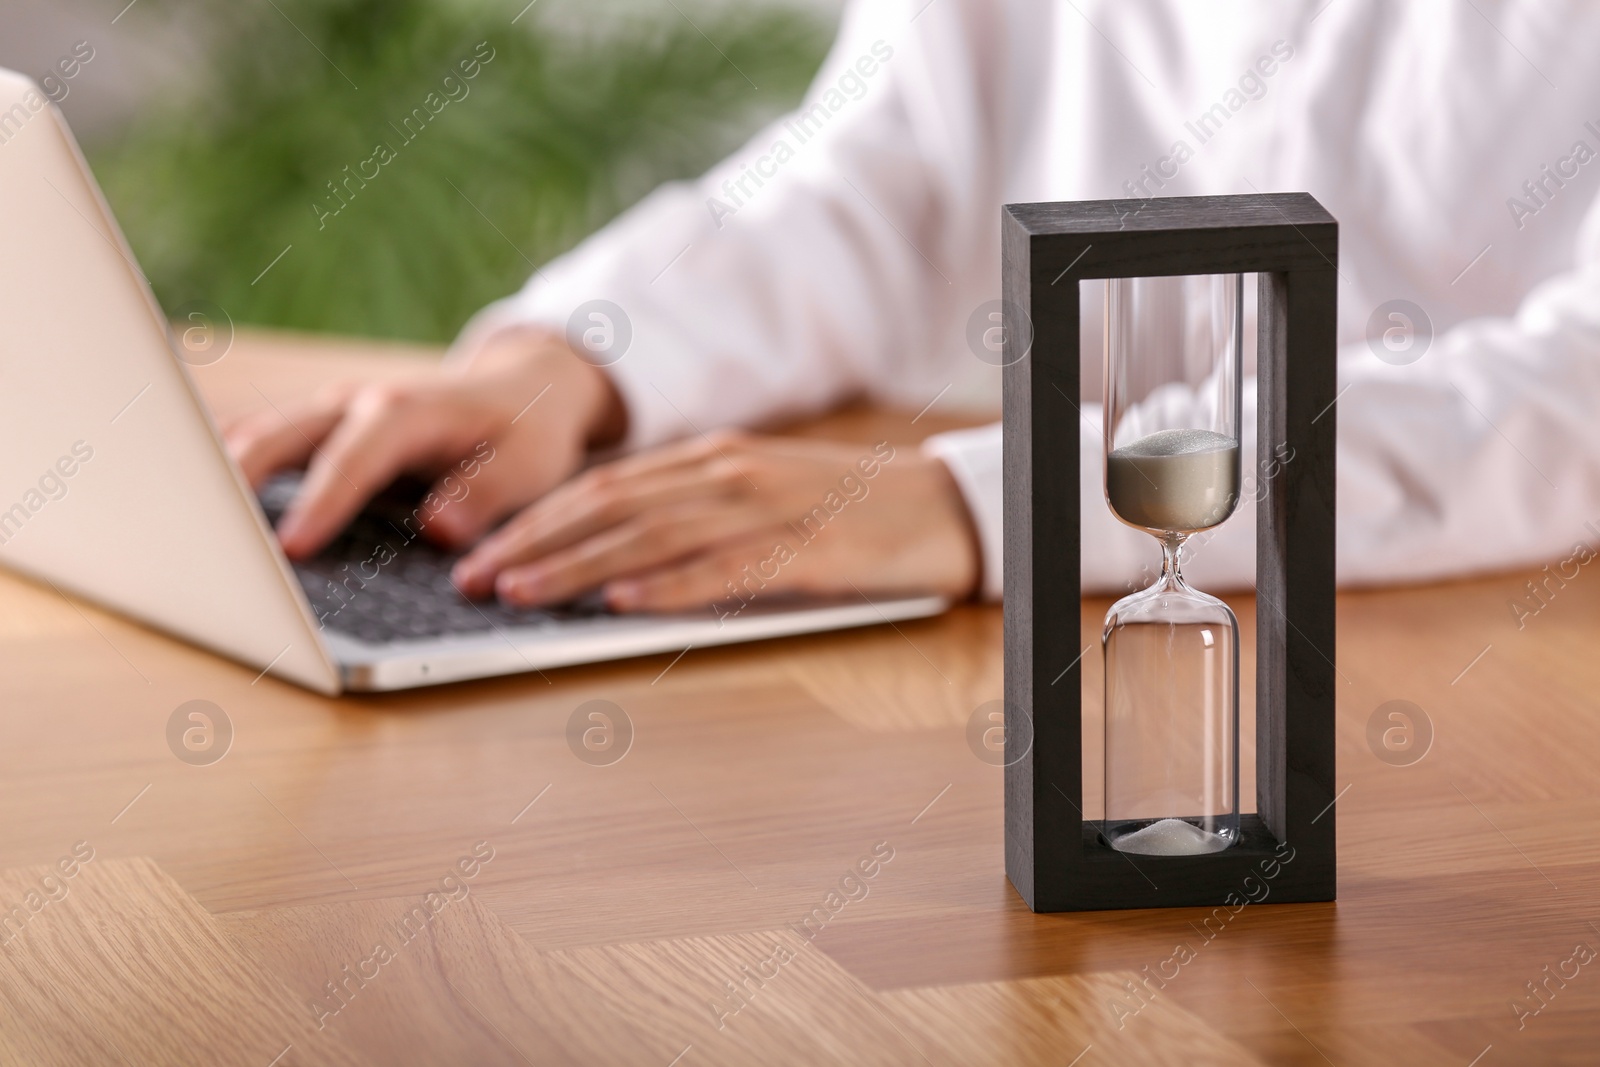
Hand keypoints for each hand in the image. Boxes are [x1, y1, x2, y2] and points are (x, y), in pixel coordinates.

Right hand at [225, 328, 623, 559]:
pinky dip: (229, 474)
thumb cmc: (527, 435)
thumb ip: (488, 494)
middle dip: (238, 481)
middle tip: (203, 537)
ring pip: (260, 439)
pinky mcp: (319, 435)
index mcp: (409, 411)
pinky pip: (263, 448)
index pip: (355, 457)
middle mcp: (358, 406)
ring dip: (220, 478)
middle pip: (282, 437)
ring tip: (181, 528)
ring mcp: (331, 417)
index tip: (291, 548)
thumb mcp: (531, 465)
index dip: (322, 502)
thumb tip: (439, 527)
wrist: (522, 394)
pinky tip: (194, 510)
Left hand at [450, 431, 980, 612]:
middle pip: (611, 507)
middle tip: (472, 582)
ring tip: (520, 594)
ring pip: (653, 535)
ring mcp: (767, 507)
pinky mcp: (808, 549)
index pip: (603, 487)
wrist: (948, 506)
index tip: (479, 556)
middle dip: (533, 545)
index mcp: (712, 460)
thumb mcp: (760, 498)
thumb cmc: (849, 513)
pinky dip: (671, 586)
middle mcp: (728, 473)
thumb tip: (613, 556)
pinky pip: (727, 568)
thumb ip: (693, 514)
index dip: (534, 521)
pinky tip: (624, 604)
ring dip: (579, 567)